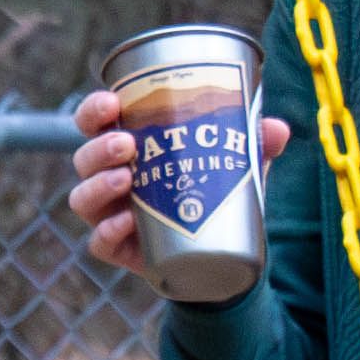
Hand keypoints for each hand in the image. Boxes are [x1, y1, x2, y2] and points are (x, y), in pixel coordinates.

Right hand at [61, 89, 287, 285]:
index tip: (112, 103)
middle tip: (127, 144)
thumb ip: (253, 146)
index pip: (94, 123)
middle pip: (84, 159)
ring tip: (126, 180)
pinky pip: (99, 243)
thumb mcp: (235, 166)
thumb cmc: (214, 195)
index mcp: (128, 149)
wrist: (217, 257)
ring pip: (82, 199)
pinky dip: (108, 231)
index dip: (94, 110)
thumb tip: (277, 129)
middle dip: (100, 148)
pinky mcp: (119, 250)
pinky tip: (127, 222)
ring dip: (98, 185)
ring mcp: (110, 216)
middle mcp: (110, 179)